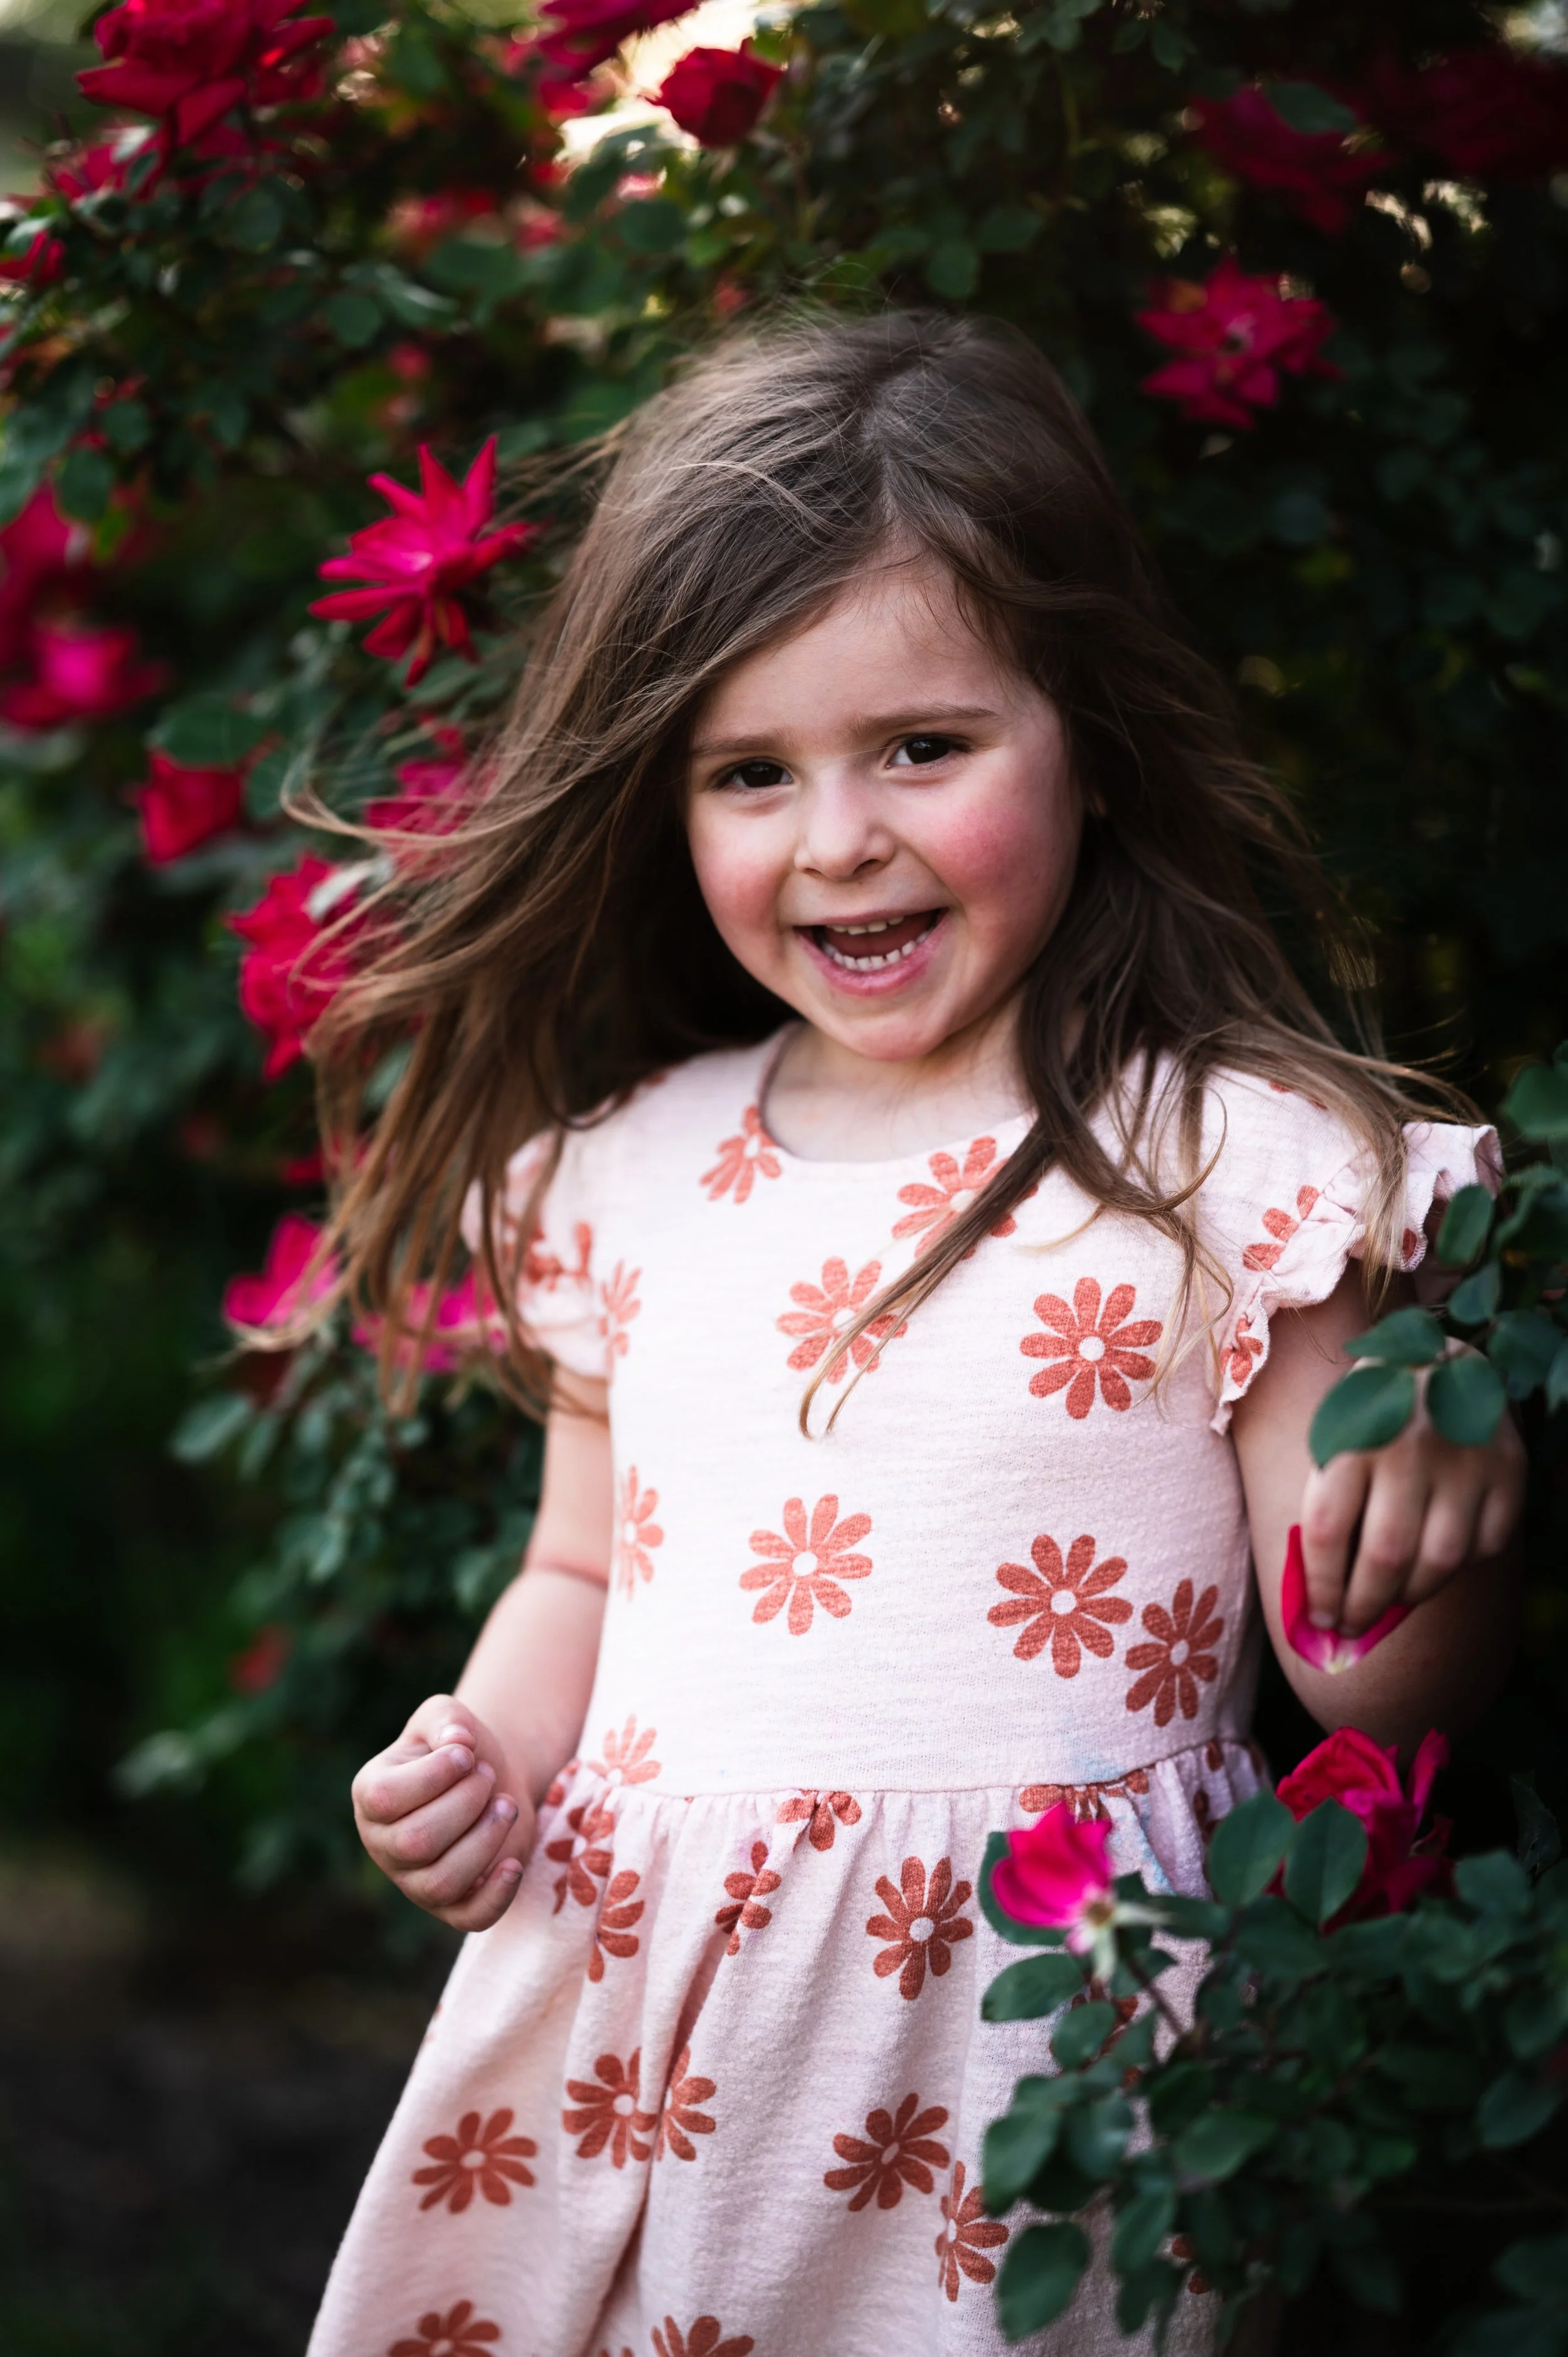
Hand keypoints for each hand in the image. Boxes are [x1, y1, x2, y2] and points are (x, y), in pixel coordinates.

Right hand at [352, 1693, 533, 1930]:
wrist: (491, 1778)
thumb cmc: (461, 1747)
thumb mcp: (447, 1717)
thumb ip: (447, 1720)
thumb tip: (458, 1743)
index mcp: (371, 1795)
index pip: (386, 1799)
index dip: (434, 1775)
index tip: (466, 1753)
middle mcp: (385, 1844)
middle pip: (416, 1842)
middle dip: (466, 1803)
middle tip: (488, 1776)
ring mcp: (415, 1881)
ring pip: (442, 1882)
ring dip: (485, 1839)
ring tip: (506, 1804)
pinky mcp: (453, 1906)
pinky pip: (469, 1918)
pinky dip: (496, 1896)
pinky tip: (514, 1863)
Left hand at [1299, 1360, 1525, 1636]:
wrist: (1436, 1356)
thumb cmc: (1369, 1415)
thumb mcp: (1333, 1443)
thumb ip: (1327, 1509)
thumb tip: (1323, 1601)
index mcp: (1349, 1437)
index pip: (1326, 1532)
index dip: (1321, 1588)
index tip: (1318, 1619)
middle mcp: (1408, 1448)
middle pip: (1385, 1556)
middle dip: (1363, 1607)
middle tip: (1351, 1630)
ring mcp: (1464, 1459)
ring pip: (1440, 1560)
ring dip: (1411, 1598)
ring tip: (1390, 1605)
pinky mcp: (1508, 1469)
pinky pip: (1487, 1545)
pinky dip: (1461, 1568)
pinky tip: (1436, 1567)